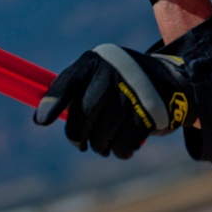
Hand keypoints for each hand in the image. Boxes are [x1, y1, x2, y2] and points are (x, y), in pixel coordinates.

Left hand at [33, 45, 195, 158]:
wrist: (171, 81)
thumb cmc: (121, 83)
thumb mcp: (97, 76)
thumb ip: (70, 91)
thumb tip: (40, 118)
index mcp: (98, 60)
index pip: (71, 81)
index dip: (54, 101)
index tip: (41, 122)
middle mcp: (117, 71)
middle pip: (84, 114)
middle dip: (78, 136)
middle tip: (81, 143)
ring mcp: (136, 91)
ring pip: (102, 134)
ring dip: (101, 146)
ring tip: (106, 142)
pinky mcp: (151, 113)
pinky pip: (123, 145)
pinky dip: (120, 151)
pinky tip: (124, 144)